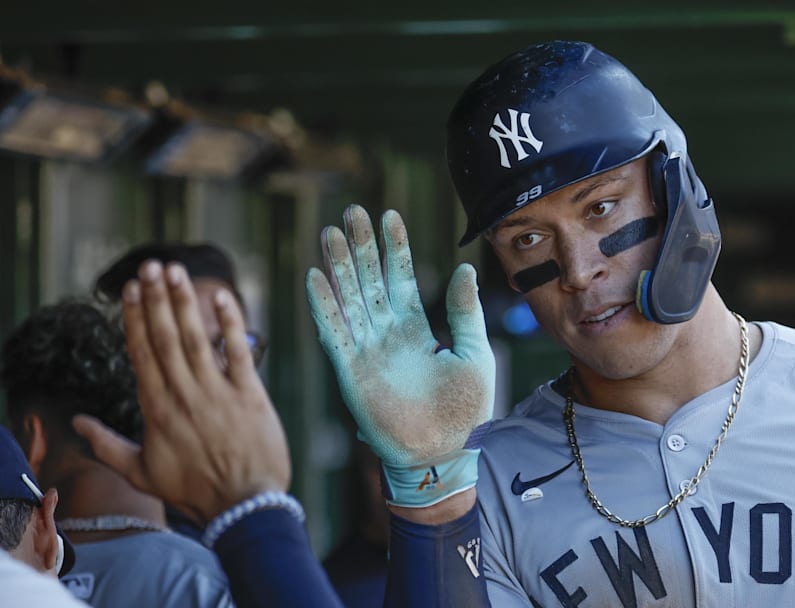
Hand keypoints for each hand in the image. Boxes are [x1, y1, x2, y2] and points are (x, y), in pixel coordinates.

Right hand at [72, 261, 291, 524]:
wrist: (242, 504)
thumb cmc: (193, 490)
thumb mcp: (141, 472)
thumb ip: (107, 444)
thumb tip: (76, 422)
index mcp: (157, 407)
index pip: (141, 352)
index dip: (135, 318)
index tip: (129, 290)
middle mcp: (184, 393)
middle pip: (165, 336)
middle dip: (156, 298)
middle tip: (150, 266)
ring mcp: (217, 390)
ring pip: (196, 337)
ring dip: (184, 302)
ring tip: (175, 272)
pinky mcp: (250, 393)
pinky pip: (239, 351)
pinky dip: (230, 323)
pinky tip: (222, 297)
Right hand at [306, 206, 494, 507]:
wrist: (444, 453)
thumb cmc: (466, 410)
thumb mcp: (475, 352)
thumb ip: (465, 312)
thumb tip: (465, 268)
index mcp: (416, 328)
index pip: (401, 278)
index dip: (394, 248)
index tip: (389, 216)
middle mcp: (387, 334)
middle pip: (368, 281)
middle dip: (360, 248)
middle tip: (352, 212)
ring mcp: (367, 351)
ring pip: (348, 299)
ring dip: (338, 267)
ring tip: (330, 232)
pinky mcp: (351, 372)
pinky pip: (334, 332)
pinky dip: (324, 306)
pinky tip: (316, 276)